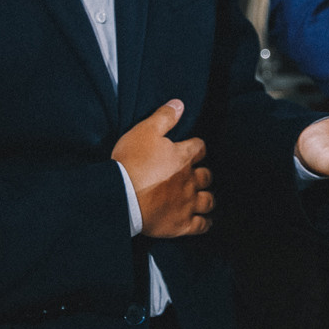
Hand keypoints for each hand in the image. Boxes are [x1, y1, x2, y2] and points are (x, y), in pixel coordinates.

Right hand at [112, 100, 211, 237]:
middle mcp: (190, 180)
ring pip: (208, 200)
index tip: (192, 149)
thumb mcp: (144, 131)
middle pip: (206, 175)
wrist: (121, 196)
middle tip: (195, 174)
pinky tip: (205, 220)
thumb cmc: (131, 162)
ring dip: (206, 197)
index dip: (196, 147)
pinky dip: (205, 222)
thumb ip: (164, 117)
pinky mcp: (181, 224)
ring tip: (202, 196)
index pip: (200, 148)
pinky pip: (201, 225)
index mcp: (183, 157)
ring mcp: (187, 203)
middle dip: (202, 173)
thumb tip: (179, 104)